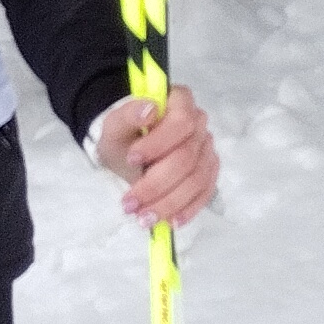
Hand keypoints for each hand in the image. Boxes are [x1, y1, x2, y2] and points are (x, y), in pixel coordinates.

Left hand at [94, 82, 217, 229]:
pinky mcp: (208, 173)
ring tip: (143, 217)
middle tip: (130, 203)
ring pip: (197, 179)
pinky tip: (169, 221)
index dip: (159, 144)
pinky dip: (187, 209)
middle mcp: (199, 124)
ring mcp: (207, 150)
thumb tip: (149, 110)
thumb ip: (128, 114)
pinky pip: (204, 194)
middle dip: (157, 184)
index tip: (132, 158)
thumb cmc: (124, 135)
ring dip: (169, 202)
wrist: (128, 151)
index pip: (181, 123)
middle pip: (188, 157)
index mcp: (180, 102)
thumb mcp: (115, 125)